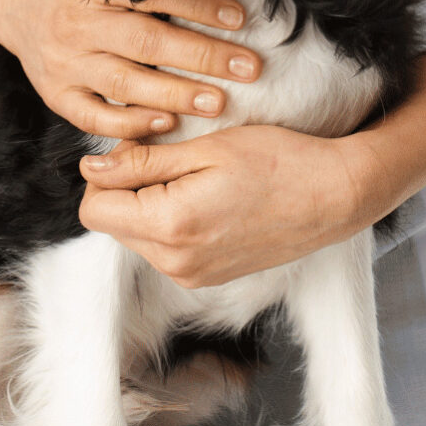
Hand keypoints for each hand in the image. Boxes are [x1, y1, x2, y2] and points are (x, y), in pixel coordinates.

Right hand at [0, 0, 261, 140]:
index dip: (200, 6)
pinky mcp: (55, 92)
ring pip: (126, 85)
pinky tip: (167, 123)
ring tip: (220, 103)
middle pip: (147, 44)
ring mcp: (64, 61)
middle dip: (203, 57)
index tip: (240, 18)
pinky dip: (132, 123)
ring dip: (178, 95)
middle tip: (248, 68)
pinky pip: (95, 116)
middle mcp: (76, 23)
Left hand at [76, 123, 371, 287]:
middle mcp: (176, 263)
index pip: (93, 208)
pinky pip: (163, 247)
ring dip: (146, 203)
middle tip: (167, 154)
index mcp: (170, 227)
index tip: (137, 147)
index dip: (105, 172)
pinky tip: (203, 195)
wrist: (334, 196)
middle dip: (125, 187)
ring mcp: (192, 276)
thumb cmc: (276, 161)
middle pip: (112, 222)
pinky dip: (168, 220)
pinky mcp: (206, 277)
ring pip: (136, 235)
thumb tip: (90, 169)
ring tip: (190, 173)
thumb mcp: (204, 149)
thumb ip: (141, 162)